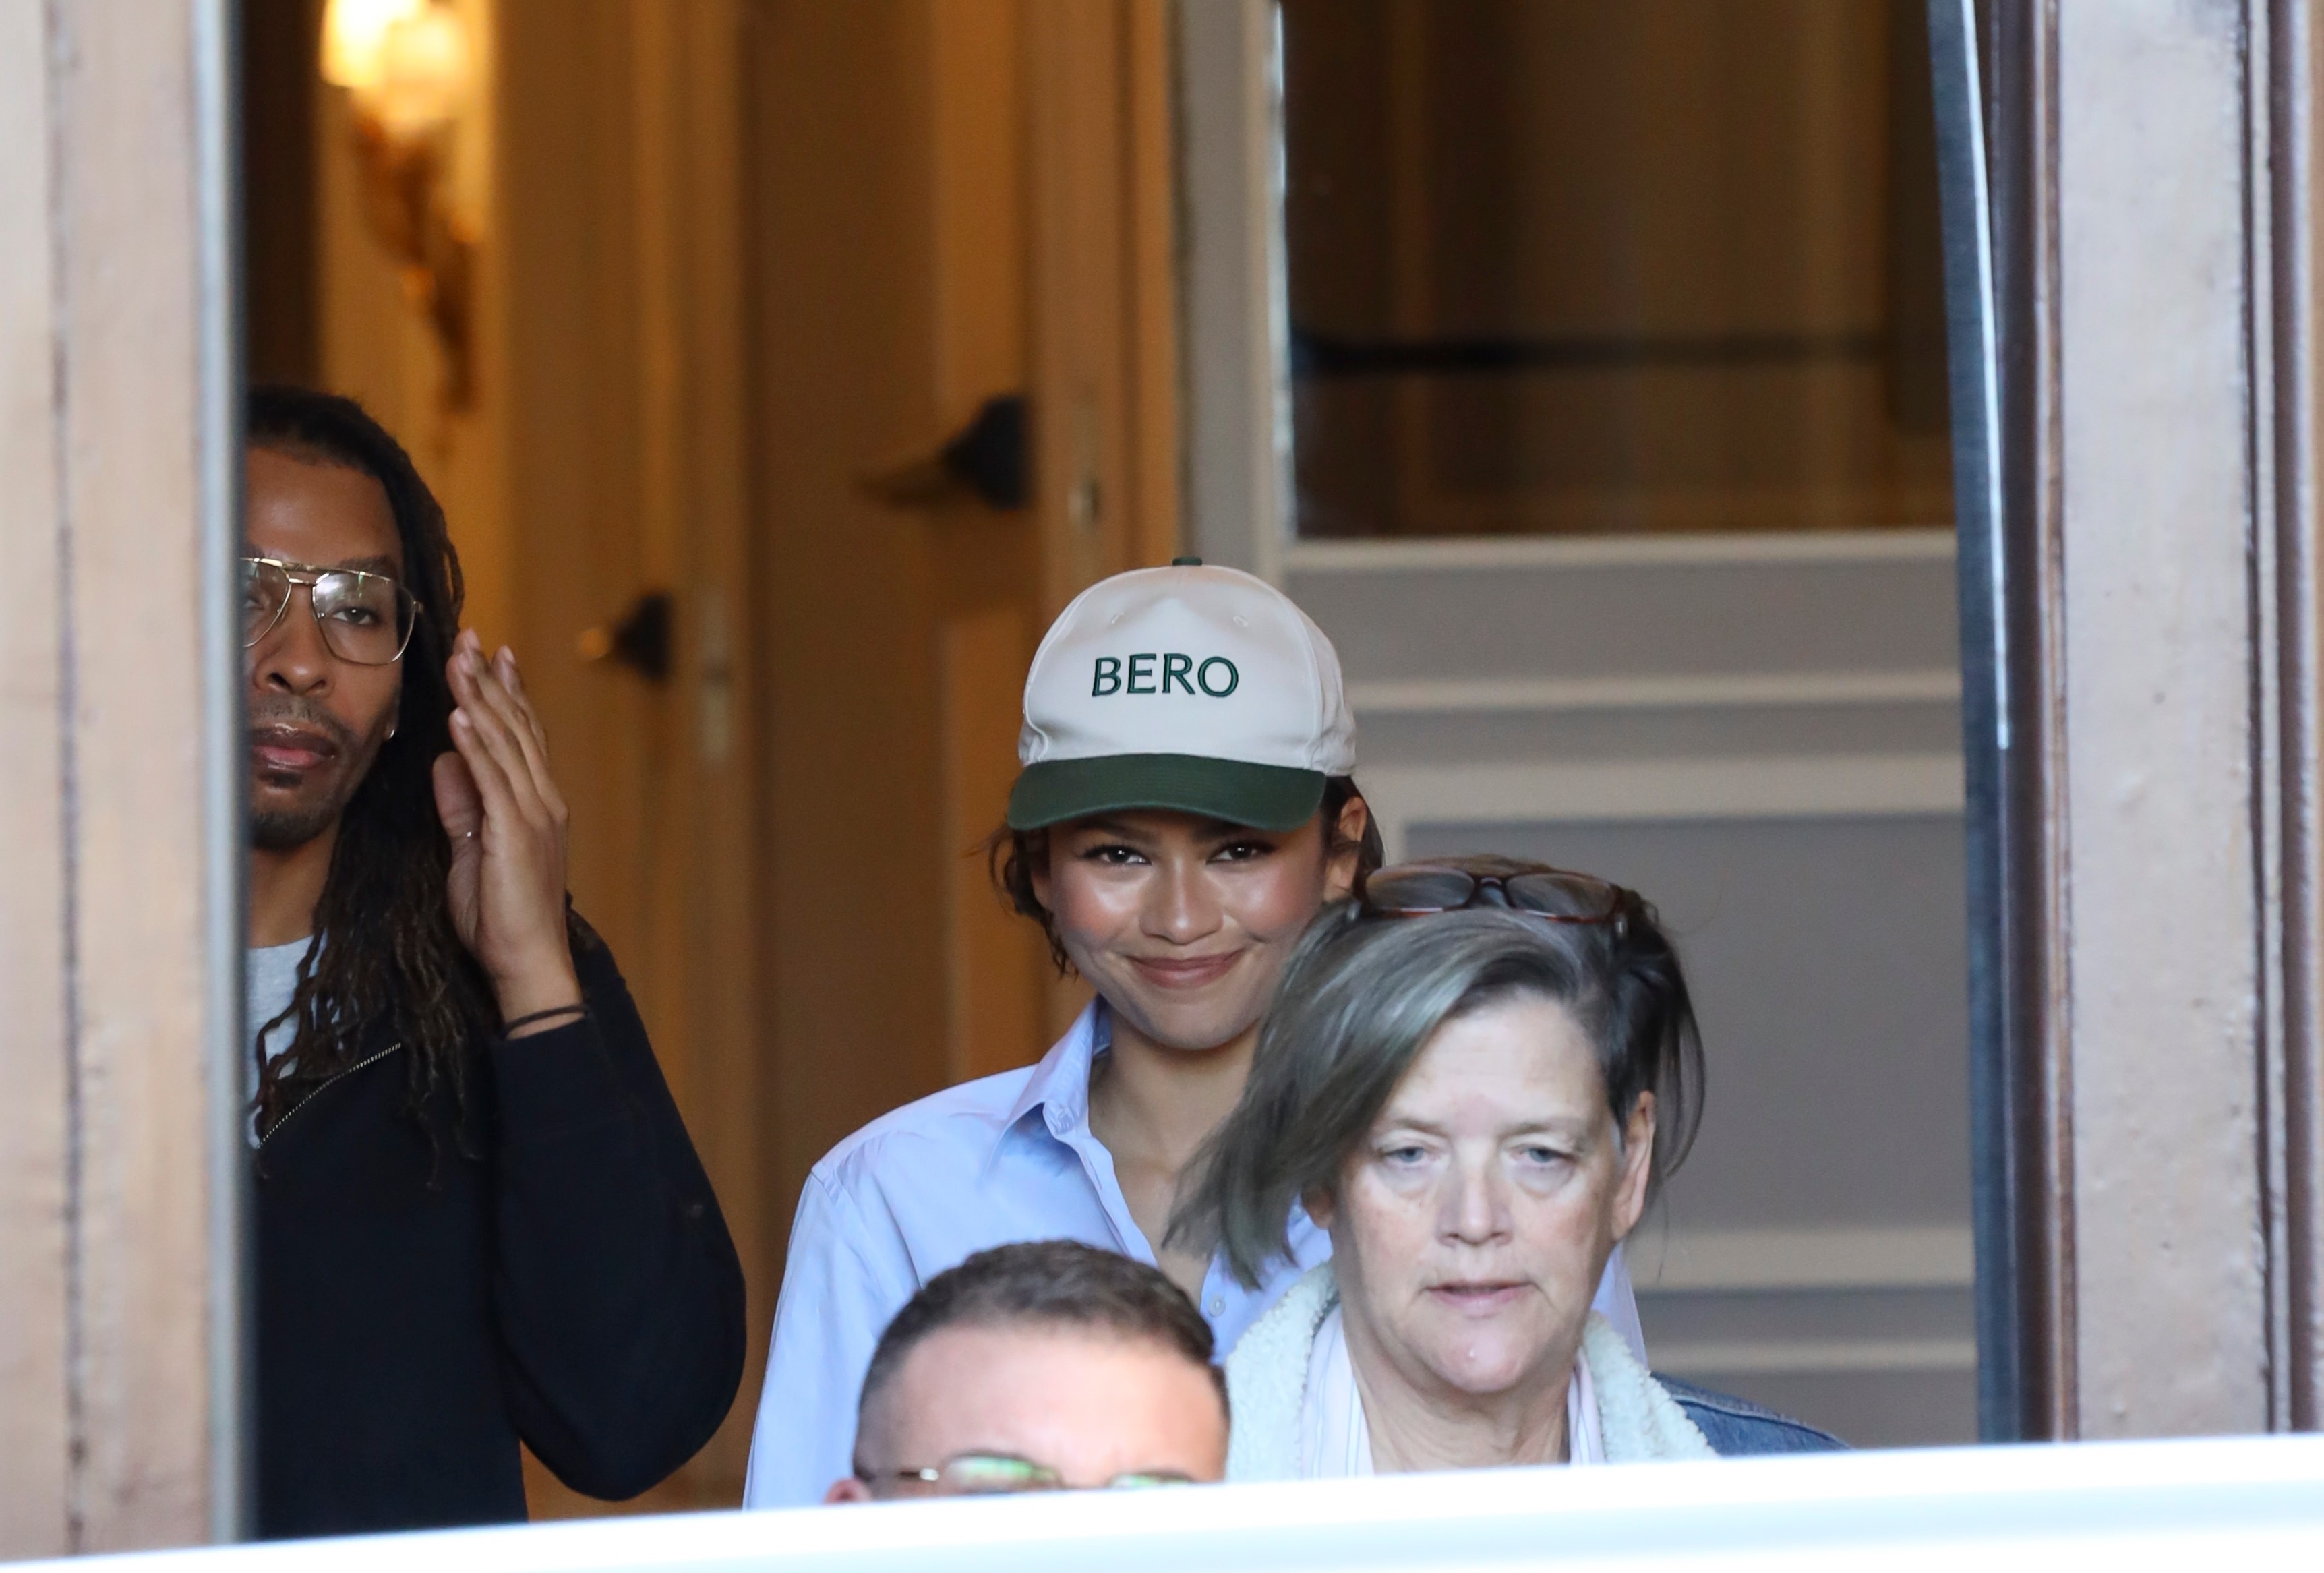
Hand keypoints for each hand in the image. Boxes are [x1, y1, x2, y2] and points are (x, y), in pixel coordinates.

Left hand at [433, 629, 582, 1033]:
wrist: (527, 963)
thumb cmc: (501, 919)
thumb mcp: (472, 853)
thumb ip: (462, 806)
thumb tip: (445, 760)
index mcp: (536, 806)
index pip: (523, 738)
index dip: (508, 694)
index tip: (493, 656)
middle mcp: (542, 802)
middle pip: (516, 729)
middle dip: (490, 681)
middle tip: (471, 638)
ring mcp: (533, 816)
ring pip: (506, 743)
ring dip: (481, 699)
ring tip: (460, 661)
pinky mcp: (515, 833)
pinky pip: (493, 779)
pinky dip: (477, 744)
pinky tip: (461, 714)